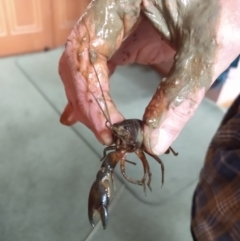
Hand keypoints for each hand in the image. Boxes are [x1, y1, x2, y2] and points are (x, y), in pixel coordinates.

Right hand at [59, 0, 239, 154]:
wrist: (224, 0)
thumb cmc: (222, 9)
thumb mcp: (205, 51)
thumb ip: (178, 97)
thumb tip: (153, 143)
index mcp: (120, 1)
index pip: (89, 52)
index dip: (93, 96)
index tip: (110, 130)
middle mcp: (108, 10)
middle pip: (77, 60)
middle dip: (88, 102)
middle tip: (105, 134)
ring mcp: (114, 25)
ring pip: (82, 64)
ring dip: (88, 100)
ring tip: (100, 128)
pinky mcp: (123, 39)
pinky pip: (98, 65)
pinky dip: (95, 91)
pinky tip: (94, 111)